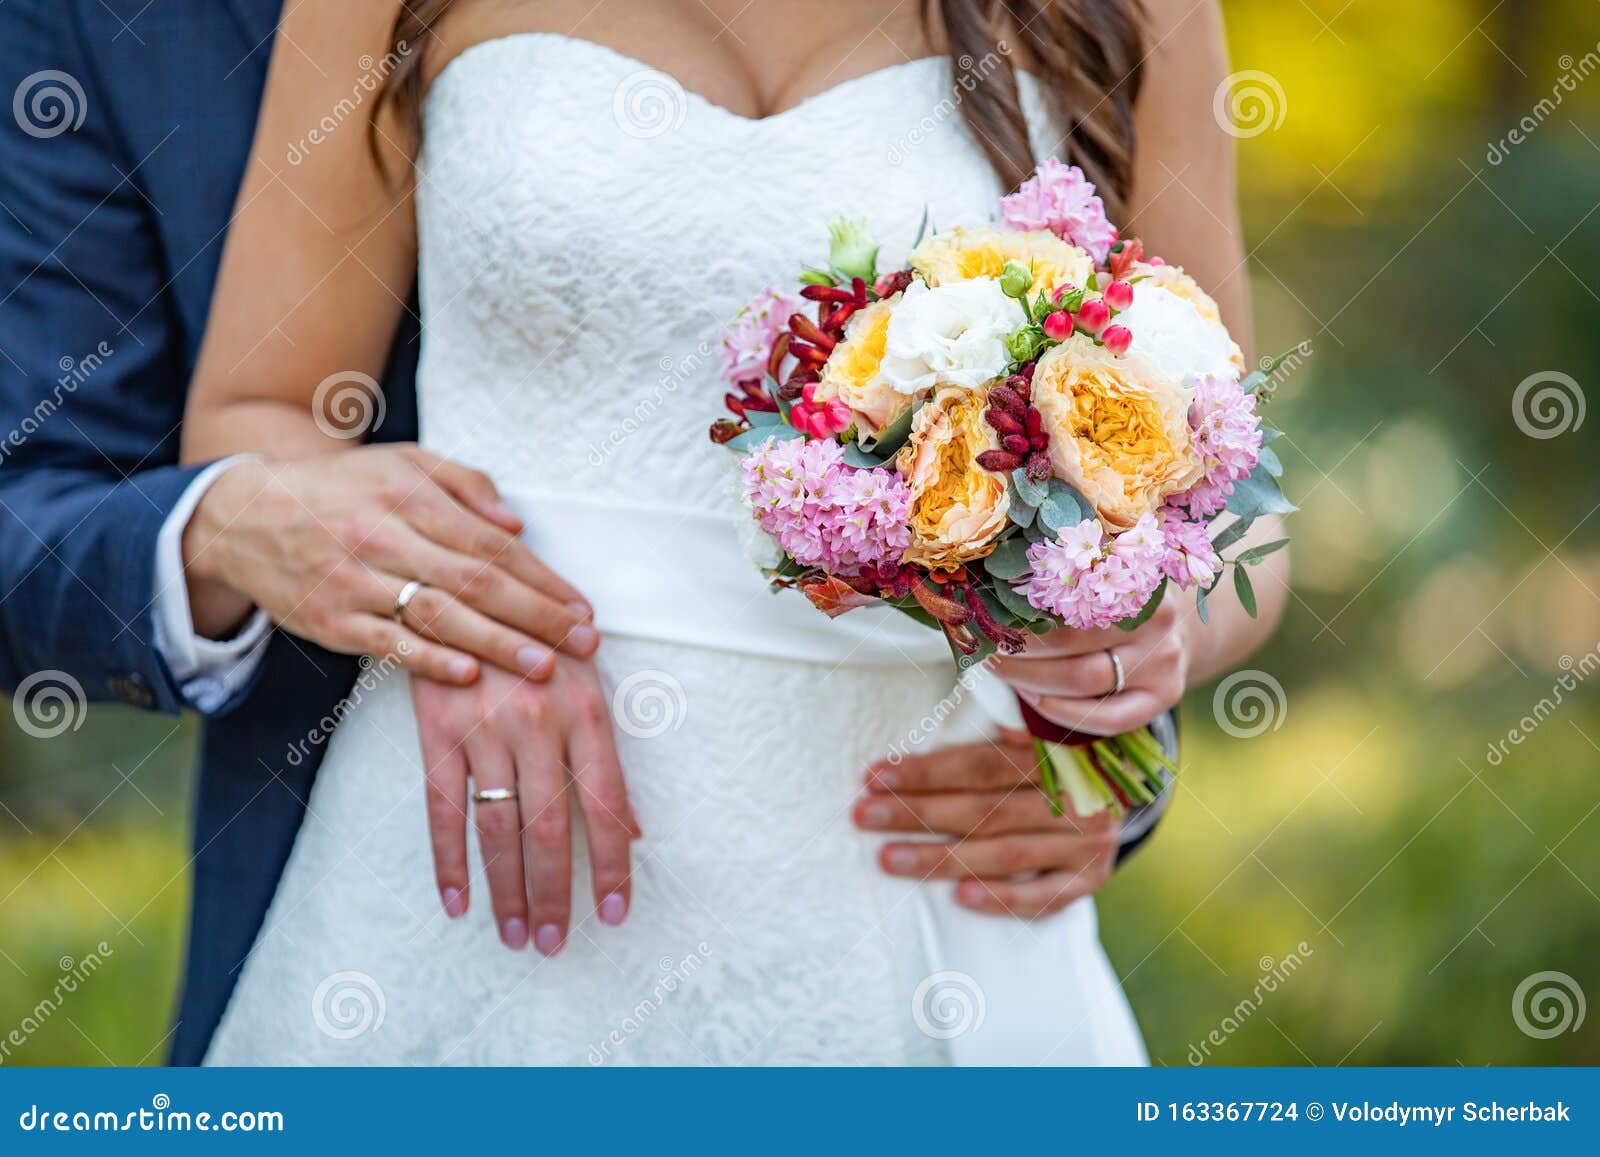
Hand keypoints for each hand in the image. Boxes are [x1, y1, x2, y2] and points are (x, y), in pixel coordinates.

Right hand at [182, 447, 598, 683]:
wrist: (244, 516)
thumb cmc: (343, 490)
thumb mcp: (402, 464)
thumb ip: (465, 485)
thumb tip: (518, 527)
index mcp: (408, 496)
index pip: (490, 544)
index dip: (541, 578)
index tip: (582, 607)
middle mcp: (383, 537)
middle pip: (474, 582)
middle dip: (536, 615)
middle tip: (584, 642)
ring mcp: (354, 582)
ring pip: (436, 615)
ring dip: (496, 644)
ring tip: (544, 667)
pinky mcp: (329, 621)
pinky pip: (386, 644)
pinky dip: (428, 660)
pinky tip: (469, 676)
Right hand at [413, 658, 640, 954]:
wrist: (466, 587)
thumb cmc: (539, 639)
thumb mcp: (586, 681)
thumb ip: (606, 755)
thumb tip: (636, 829)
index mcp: (587, 711)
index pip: (608, 803)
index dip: (613, 864)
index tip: (615, 913)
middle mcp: (539, 722)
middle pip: (551, 826)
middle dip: (555, 893)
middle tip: (554, 943)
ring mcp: (485, 727)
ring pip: (498, 826)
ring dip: (506, 889)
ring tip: (516, 935)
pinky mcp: (437, 729)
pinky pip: (442, 807)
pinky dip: (448, 860)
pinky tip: (457, 901)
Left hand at [853, 731, 1119, 917]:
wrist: (1121, 785)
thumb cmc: (1052, 755)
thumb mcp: (1034, 729)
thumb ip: (991, 730)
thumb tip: (924, 738)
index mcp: (1056, 748)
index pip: (980, 764)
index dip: (925, 771)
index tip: (873, 777)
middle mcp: (1077, 794)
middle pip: (985, 809)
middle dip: (918, 813)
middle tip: (864, 816)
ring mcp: (1088, 840)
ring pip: (1006, 852)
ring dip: (942, 858)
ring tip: (889, 859)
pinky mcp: (1093, 878)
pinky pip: (1044, 897)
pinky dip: (1002, 898)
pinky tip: (961, 898)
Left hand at [991, 597, 1191, 735]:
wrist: (1178, 625)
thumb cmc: (1119, 599)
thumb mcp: (1101, 575)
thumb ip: (1064, 579)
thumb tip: (991, 591)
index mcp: (1133, 578)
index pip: (1067, 598)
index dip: (1021, 613)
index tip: (988, 616)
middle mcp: (1156, 620)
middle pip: (1072, 642)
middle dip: (1019, 650)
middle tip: (985, 649)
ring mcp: (1163, 661)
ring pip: (1084, 679)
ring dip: (1031, 680)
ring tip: (1002, 671)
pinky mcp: (1165, 695)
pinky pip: (1110, 718)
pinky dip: (1064, 713)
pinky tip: (1035, 700)